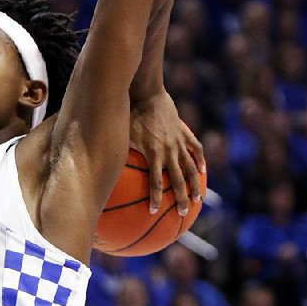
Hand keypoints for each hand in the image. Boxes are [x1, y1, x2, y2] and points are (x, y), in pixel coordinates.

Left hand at [130, 89, 203, 214]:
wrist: (147, 91)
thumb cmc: (129, 113)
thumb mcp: (121, 135)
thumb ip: (118, 154)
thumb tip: (102, 170)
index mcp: (153, 153)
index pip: (155, 182)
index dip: (155, 198)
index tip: (153, 212)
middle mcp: (169, 150)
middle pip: (178, 180)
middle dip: (181, 199)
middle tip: (183, 214)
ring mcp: (178, 141)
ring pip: (191, 167)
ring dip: (196, 184)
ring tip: (199, 199)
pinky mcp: (184, 132)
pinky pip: (195, 148)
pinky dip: (200, 160)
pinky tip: (203, 170)